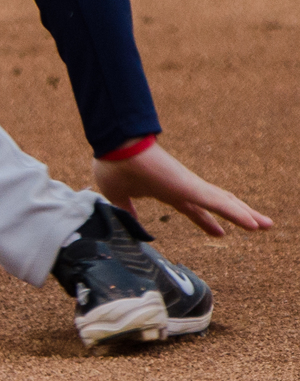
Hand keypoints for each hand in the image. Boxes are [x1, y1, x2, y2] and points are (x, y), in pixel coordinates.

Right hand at [92, 141, 271, 238]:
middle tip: (256, 226)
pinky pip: (220, 204)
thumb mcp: (118, 196)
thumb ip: (126, 210)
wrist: (115, 148)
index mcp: (167, 192)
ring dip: (246, 214)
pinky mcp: (192, 188)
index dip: (206, 221)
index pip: (193, 210)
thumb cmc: (114, 166)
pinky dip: (238, 215)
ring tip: (267, 225)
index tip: (219, 232)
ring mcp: (190, 187)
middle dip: (236, 216)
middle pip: (217, 205)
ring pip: (225, 203)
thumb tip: (127, 224)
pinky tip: (255, 224)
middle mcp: (184, 189)